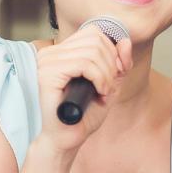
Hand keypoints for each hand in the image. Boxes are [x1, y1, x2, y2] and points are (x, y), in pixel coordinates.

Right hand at [34, 23, 131, 154]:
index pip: (93, 33)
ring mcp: (47, 62)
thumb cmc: (83, 115)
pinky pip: (83, 64)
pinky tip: (99, 92)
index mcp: (61, 52)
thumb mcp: (109, 85)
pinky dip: (100, 78)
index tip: (115, 74)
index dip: (112, 51)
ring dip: (107, 74)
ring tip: (104, 92)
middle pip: (95, 39)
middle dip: (111, 63)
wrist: (66, 140)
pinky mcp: (47, 75)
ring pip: (92, 51)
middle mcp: (50, 53)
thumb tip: (125, 41)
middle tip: (109, 86)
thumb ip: (118, 63)